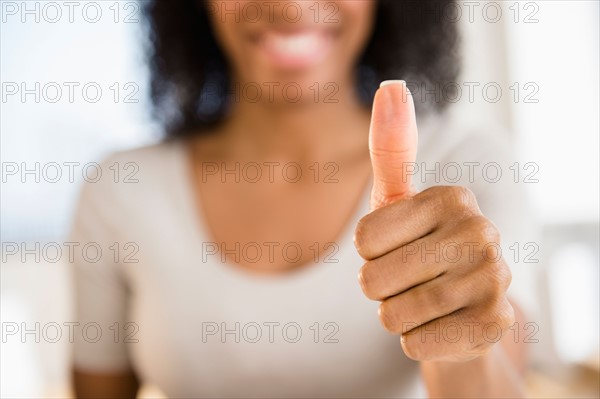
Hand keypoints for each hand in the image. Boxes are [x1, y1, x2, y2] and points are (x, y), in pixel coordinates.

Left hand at [354, 81, 513, 361]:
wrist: (460, 314)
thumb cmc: (417, 251)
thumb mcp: (397, 203)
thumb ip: (391, 150)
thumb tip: (391, 85)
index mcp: (452, 198)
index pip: (363, 239)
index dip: (369, 253)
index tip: (397, 249)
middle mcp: (481, 232)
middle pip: (374, 279)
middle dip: (379, 289)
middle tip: (409, 281)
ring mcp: (495, 280)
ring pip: (392, 315)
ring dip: (395, 317)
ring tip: (422, 304)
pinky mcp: (495, 327)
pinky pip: (416, 345)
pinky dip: (416, 343)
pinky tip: (439, 329)